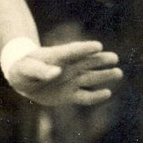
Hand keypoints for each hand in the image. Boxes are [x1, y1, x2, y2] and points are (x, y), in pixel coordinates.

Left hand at [6, 40, 122, 107]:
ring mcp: (72, 80)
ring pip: (91, 77)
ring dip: (104, 75)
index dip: (85, 48)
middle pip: (88, 62)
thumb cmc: (25, 68)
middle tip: (114, 58)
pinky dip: (96, 96)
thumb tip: (56, 72)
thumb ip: (41, 70)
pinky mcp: (71, 94)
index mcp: (59, 56)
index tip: (97, 46)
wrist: (24, 79)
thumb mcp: (27, 68)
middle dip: (101, 60)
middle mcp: (70, 67)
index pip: (73, 51)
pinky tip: (107, 93)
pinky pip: (85, 96)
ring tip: (118, 72)